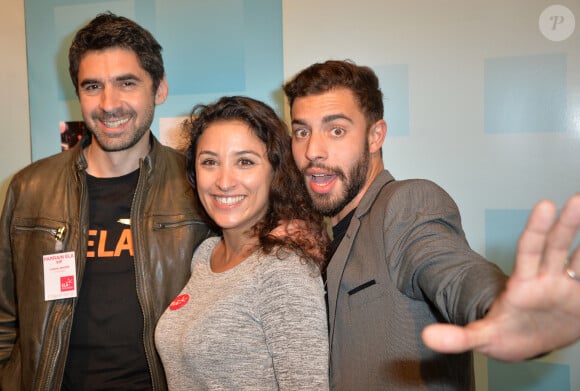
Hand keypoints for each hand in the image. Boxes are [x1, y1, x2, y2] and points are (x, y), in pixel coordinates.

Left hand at [422, 194, 579, 360]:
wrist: (525, 344)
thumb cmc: (505, 334)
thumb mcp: (482, 336)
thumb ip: (458, 337)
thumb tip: (428, 338)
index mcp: (523, 284)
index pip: (529, 250)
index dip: (537, 228)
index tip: (545, 204)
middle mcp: (546, 279)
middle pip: (556, 246)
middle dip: (567, 224)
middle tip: (577, 200)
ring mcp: (566, 288)